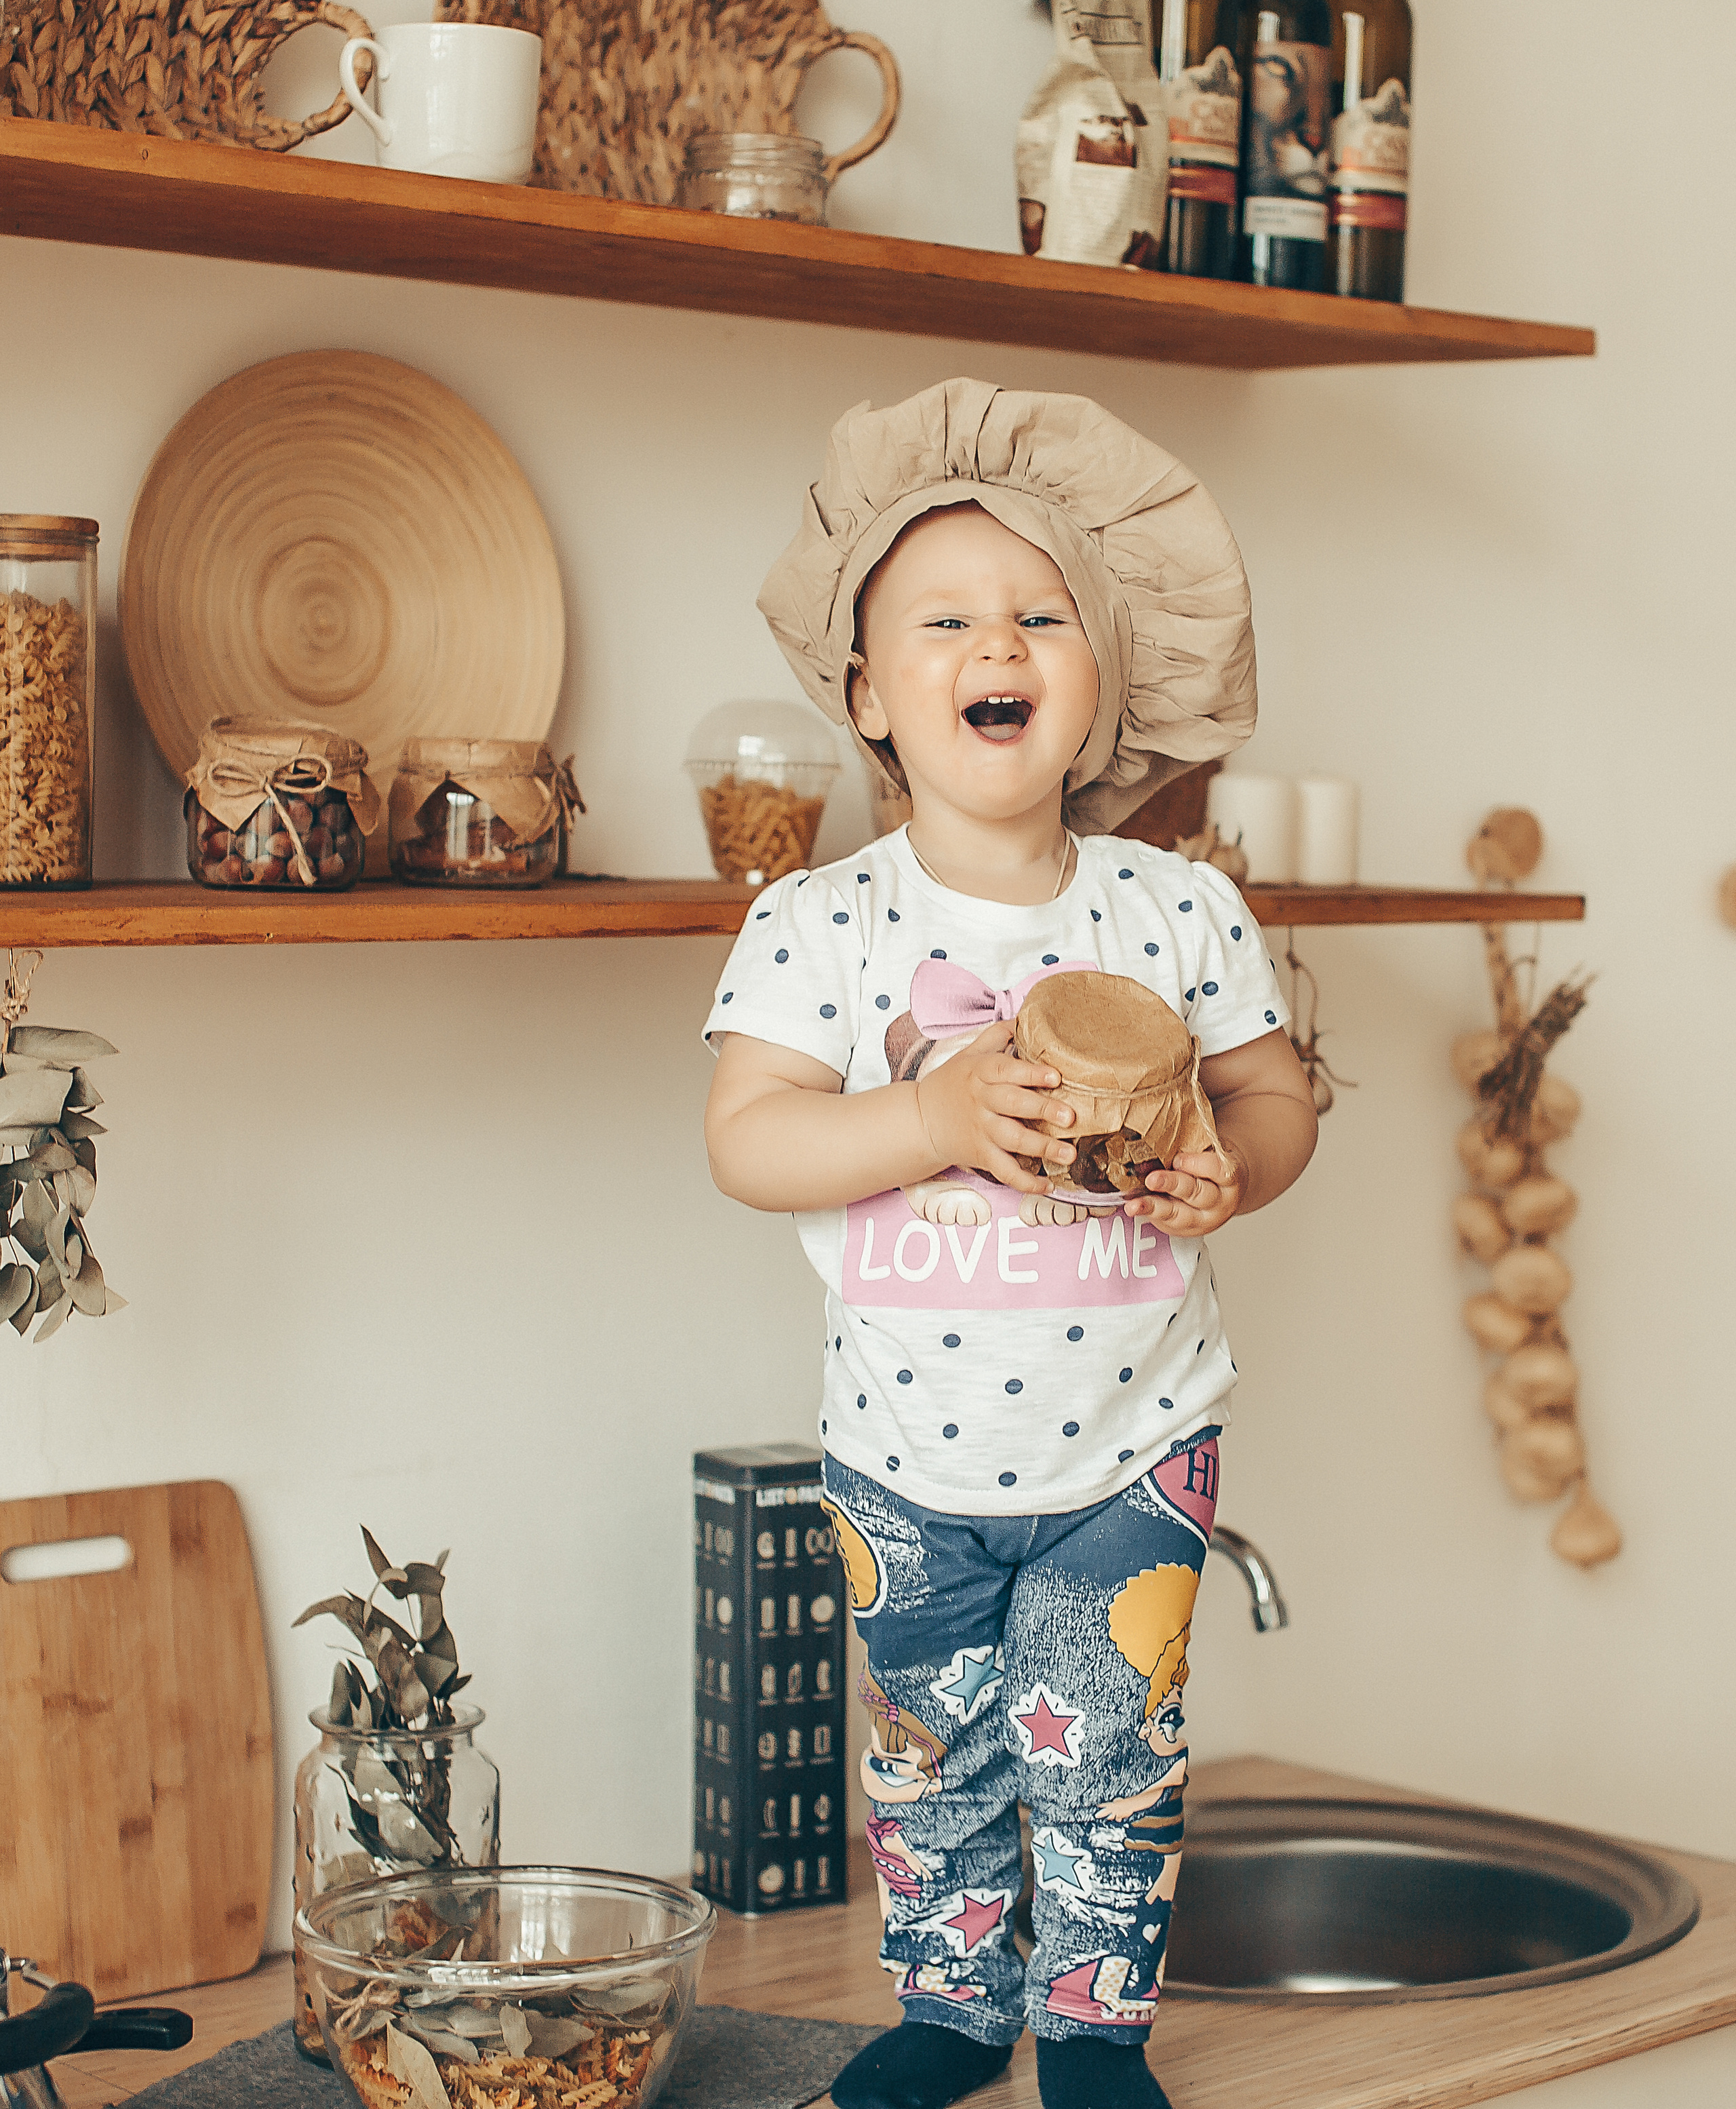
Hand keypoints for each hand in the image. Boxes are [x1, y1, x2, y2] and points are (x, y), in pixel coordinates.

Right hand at [913, 1023, 1075, 1194]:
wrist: (920, 1120)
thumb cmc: (952, 1083)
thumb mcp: (969, 1054)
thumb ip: (998, 1036)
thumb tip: (1028, 1016)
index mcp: (980, 1073)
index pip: (1006, 1070)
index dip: (1030, 1073)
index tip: (1055, 1076)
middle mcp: (982, 1101)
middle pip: (1013, 1105)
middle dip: (1042, 1110)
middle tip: (1070, 1116)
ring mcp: (982, 1131)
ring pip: (1012, 1141)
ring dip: (1042, 1148)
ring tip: (1069, 1154)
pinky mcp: (981, 1155)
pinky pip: (1004, 1171)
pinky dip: (1025, 1182)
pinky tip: (1048, 1185)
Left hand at [1124, 1145, 1244, 1233]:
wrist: (1221, 1189)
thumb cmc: (1211, 1162)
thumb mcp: (1211, 1149)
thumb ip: (1195, 1143)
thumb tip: (1162, 1125)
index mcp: (1231, 1178)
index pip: (1220, 1171)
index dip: (1198, 1165)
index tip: (1178, 1159)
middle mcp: (1222, 1203)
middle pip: (1199, 1194)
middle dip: (1173, 1185)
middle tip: (1152, 1179)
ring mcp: (1204, 1220)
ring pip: (1181, 1215)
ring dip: (1155, 1208)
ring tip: (1133, 1205)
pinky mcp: (1187, 1229)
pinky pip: (1168, 1223)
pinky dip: (1149, 1215)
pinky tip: (1133, 1208)